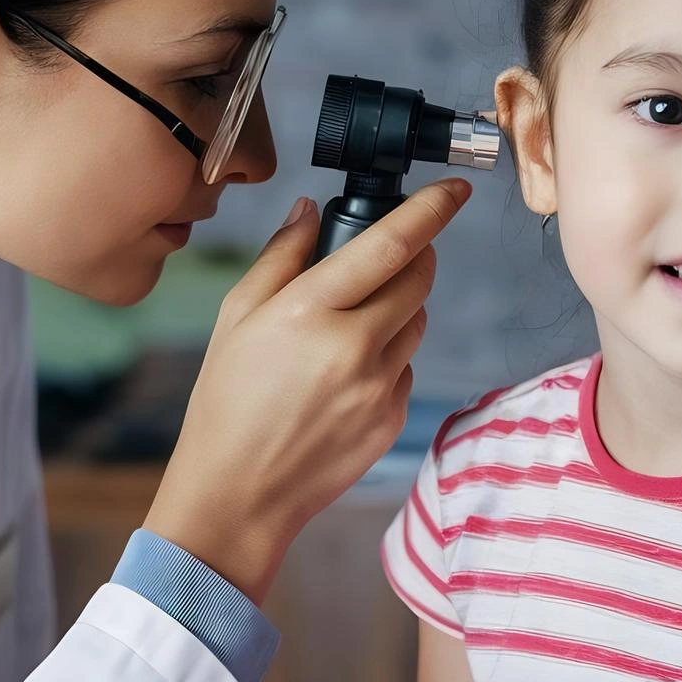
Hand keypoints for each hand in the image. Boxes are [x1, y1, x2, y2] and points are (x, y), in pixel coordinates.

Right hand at [143, 178, 472, 603]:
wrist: (237, 493)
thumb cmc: (227, 401)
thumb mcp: (236, 316)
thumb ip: (281, 255)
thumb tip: (311, 209)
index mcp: (310, 310)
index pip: (392, 244)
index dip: (432, 209)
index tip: (455, 189)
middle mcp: (353, 346)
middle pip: (419, 279)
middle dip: (416, 256)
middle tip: (388, 257)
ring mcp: (379, 387)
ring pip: (417, 323)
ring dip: (399, 310)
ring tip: (348, 330)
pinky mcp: (393, 420)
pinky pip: (407, 369)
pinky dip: (388, 359)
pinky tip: (343, 378)